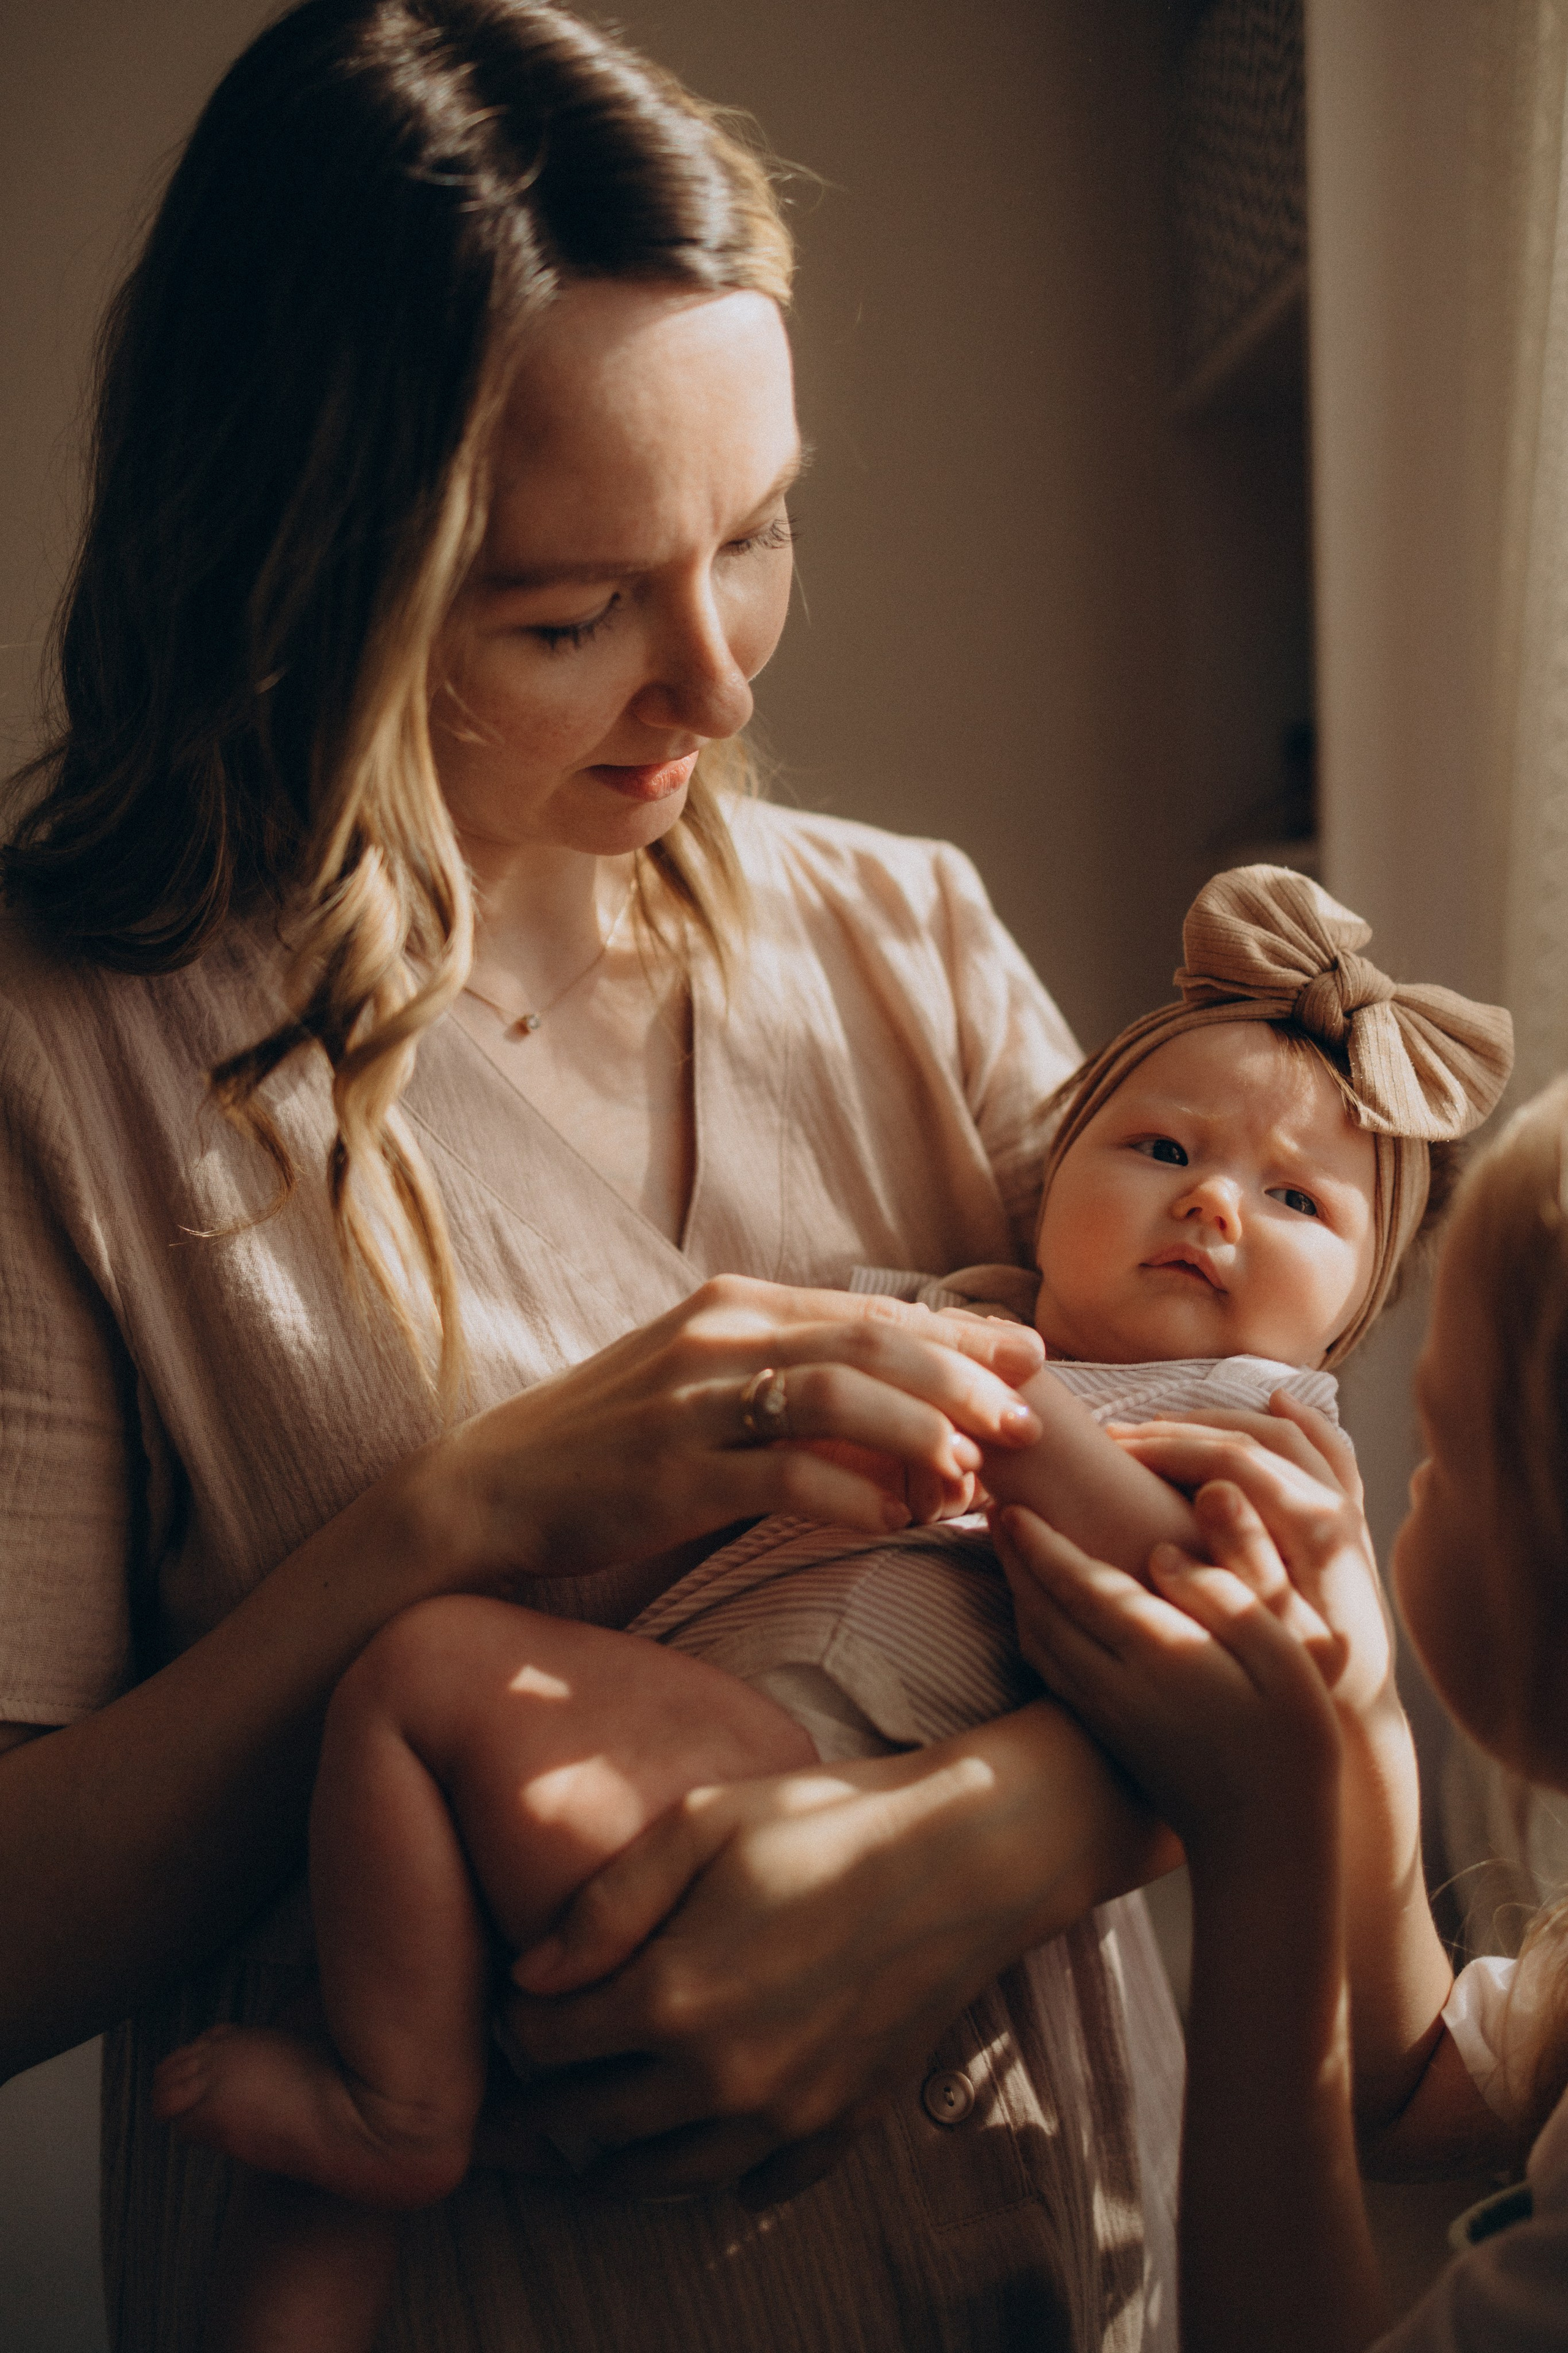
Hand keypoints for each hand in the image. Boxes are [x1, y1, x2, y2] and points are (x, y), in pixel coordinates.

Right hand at [415, 1277, 1044, 1591]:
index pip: (872, 1309)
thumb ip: (798, 1388)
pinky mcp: (671, 1469)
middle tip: (1026, 1424)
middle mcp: (719, 1335)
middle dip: (962, 1380)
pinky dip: (851, 1495)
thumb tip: (913, 1415)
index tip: (1032, 1359)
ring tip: (969, 1477)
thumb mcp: (710, 1389)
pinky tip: (892, 1519)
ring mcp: (691, 1399)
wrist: (495, 1486)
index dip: (960, 1335)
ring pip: (838, 1395)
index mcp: (735, 1304)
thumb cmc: (618, 1444)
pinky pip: (784, 1474)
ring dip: (919, 1435)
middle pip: (871, 1340)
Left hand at [473, 1701, 1158, 2204]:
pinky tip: (694, 2145)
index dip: (511, 2028)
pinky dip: (711, 2177)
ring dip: (606, 2164)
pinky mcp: (838, 2127)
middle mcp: (721, 2079)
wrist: (962, 1857)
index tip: (505, 2010)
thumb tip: (528, 1976)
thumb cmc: (822, 1820)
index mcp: (673, 1999)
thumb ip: (604, 1903)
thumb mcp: (699, 1822)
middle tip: (502, 2108)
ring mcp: (784, 2116)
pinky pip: (753, 2186)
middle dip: (534, 2117)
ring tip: (576, 2144)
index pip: (546, 2046)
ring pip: (660, 2179)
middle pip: (588, 2127)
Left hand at [991, 1505, 1341, 1871]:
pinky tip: (1043, 1617)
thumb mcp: (1287, 1654)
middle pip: (1043, 1611)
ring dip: (1020, 1595)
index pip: (1079, 1585)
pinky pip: (1053, 1671)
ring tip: (1013, 1554)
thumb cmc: (1292, 1743)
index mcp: (1157, 1653)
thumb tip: (1163, 1551)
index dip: (1041, 1543)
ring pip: (1041, 1644)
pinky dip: (1035, 1632)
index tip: (1013, 1504)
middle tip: (997, 1511)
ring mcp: (1106, 1714)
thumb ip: (1228, 1591)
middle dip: (1016, 1560)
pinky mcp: (1110, 1735)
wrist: (1265, 1845)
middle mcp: (1115, 1683)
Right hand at [1104, 1396, 1392, 1716]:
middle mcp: (1338, 1508)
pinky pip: (1327, 1447)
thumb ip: (1245, 1563)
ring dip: (1221, 1419)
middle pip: (1253, 1435)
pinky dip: (1300, 1418)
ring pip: (1285, 1432)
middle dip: (1181, 1427)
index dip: (1168, 1445)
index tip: (1113, 1448)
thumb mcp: (1274, 1637)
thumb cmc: (1308, 1690)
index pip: (1232, 1458)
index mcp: (1319, 1531)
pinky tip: (1276, 1399)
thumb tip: (1214, 1491)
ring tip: (1161, 1426)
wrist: (1360, 1720)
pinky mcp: (1349, 1520)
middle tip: (1119, 1434)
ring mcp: (1347, 1509)